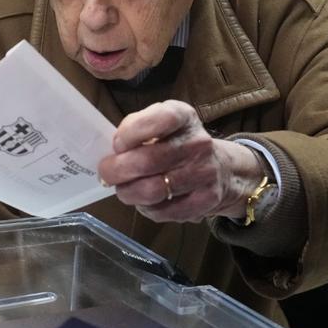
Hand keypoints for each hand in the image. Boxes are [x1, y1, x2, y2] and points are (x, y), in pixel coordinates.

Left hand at [98, 101, 265, 222]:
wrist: (221, 168)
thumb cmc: (176, 143)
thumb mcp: (158, 124)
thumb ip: (135, 130)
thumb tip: (113, 154)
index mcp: (183, 116)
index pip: (160, 120)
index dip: (131, 133)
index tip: (117, 145)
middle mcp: (198, 142)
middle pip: (149, 161)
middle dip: (117, 170)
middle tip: (106, 174)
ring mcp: (205, 172)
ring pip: (153, 190)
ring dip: (129, 193)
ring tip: (123, 189)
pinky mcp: (206, 199)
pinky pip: (164, 211)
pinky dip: (147, 209)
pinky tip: (144, 202)